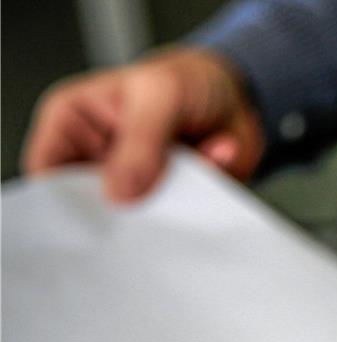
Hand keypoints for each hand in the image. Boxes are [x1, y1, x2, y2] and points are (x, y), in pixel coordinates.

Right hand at [22, 48, 264, 201]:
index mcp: (72, 122)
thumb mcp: (159, 95)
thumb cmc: (186, 80)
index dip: (65, 201)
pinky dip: (201, 199)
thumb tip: (120, 193)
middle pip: (90, 204)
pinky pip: (180, 217)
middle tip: (151, 207)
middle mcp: (98, 158)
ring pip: (136, 218)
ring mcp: (134, 182)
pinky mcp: (169, 200)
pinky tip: (217, 157)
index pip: (48, 172)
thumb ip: (140, 142)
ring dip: (168, 207)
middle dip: (120, 214)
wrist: (239, 94)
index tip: (100, 216)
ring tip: (192, 174)